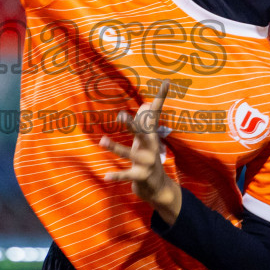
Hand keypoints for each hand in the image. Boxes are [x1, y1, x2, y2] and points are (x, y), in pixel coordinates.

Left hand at [101, 81, 181, 224]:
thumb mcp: (146, 140)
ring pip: (129, 154)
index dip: (161, 97)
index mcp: (150, 135)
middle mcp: (150, 147)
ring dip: (115, 148)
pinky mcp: (140, 176)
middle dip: (132, 125)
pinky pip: (127, 175)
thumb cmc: (148, 158)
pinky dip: (117, 175)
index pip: (156, 113)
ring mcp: (146, 162)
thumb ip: (145, 122)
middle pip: (142, 133)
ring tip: (102, 141)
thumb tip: (145, 104)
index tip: (167, 82)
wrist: (159, 188)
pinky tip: (106, 176)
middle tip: (121, 116)